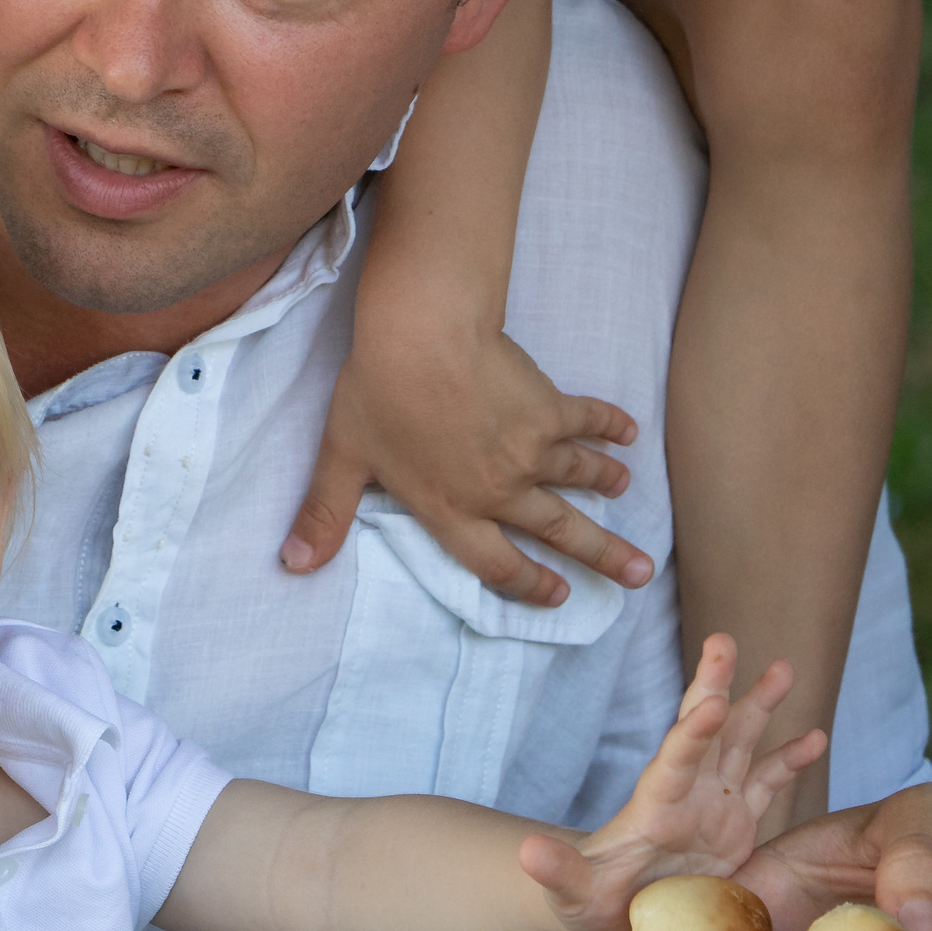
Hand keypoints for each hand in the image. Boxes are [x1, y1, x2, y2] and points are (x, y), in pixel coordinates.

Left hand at [283, 320, 649, 606]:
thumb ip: (326, 515)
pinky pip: (589, 420)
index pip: (497, 563)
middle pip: (560, 532)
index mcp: (452, 509)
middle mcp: (500, 490)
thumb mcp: (344, 459)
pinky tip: (629, 432)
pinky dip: (611, 426)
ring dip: (607, 486)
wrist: (422, 336)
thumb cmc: (377, 395)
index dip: (529, 584)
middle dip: (602, 556)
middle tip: (638, 575)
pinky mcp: (550, 407)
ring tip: (627, 493)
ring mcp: (532, 450)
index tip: (559, 595)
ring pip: (581, 477)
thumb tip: (293, 565)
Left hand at [519, 636, 822, 930]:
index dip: (693, 733)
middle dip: (714, 685)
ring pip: (739, 743)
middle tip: (723, 640)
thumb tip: (527, 853)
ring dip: (759, 705)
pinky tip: (816, 735)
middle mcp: (686, 791)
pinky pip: (768, 784)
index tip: (711, 700)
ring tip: (785, 666)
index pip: (674, 761)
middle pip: (703, 731)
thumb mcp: (572, 892)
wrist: (617, 908)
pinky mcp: (736, 822)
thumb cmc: (590, 899)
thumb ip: (557, 873)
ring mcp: (713, 802)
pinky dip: (790, 760)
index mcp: (654, 806)